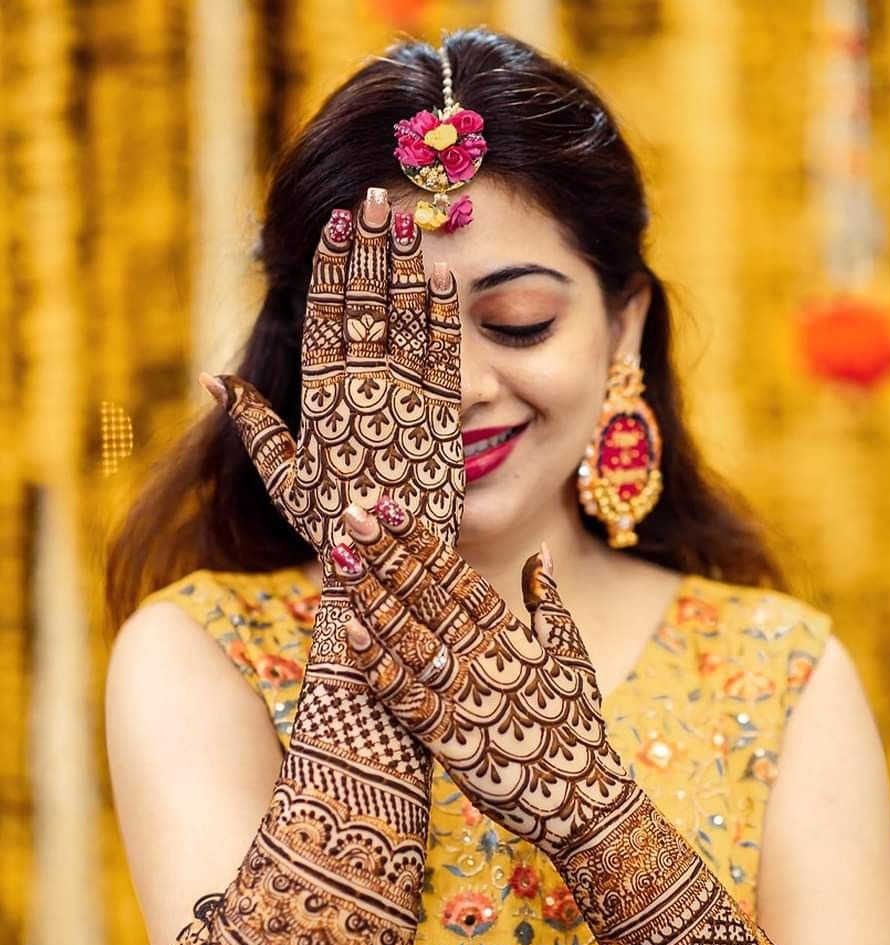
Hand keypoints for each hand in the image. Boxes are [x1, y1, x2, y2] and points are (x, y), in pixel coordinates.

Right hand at [200, 192, 463, 567]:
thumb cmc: (328, 527)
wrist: (384, 570)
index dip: (331, 269)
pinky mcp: (442, 423)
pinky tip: (443, 275)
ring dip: (406, 267)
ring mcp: (405, 407)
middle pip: (366, 308)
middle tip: (376, 196)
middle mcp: (362, 398)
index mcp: (320, 403)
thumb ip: (252, 425)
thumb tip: (211, 378)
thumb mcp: (282, 480)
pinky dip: (443, 317)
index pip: (325, 320)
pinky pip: (443, 359)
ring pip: (406, 322)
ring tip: (406, 218)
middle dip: (370, 250)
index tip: (337, 224)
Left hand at [336, 495, 633, 853]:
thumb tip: (542, 553)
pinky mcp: (450, 741)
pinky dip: (379, 664)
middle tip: (353, 514)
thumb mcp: (571, 655)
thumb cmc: (576, 726)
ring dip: (374, 598)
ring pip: (412, 639)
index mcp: (515, 637)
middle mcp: (489, 660)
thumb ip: (548, 602)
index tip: (389, 508)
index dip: (421, 542)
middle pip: (430, 598)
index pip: (459, 578)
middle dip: (389, 555)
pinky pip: (407, 696)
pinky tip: (351, 633)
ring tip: (340, 561)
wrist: (581, 801)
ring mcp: (468, 699)